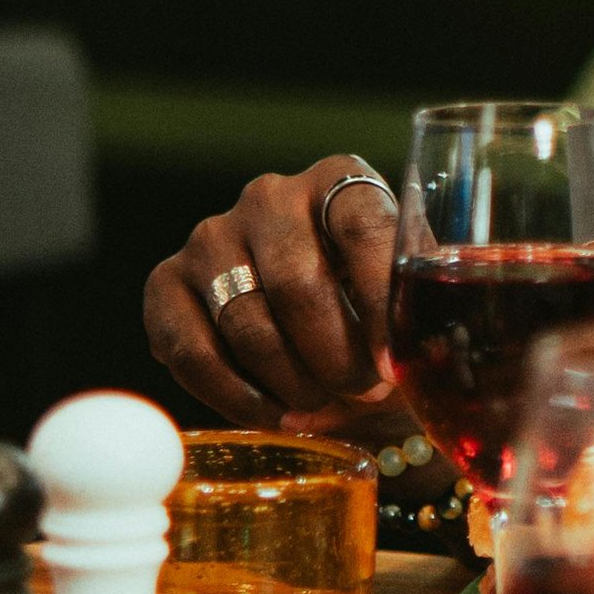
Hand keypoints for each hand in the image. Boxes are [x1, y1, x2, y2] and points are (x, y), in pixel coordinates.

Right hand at [144, 157, 399, 431]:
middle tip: (361, 394)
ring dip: (288, 379)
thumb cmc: (379, 312)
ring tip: (321, 406)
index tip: (391, 366)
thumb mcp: (411, 302)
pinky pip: (189, 348)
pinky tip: (272, 414)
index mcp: (341, 179)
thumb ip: (423, 312)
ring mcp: (212, 235)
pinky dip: (233, 395)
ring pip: (244, 320)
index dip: (379, 304)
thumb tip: (426, 356)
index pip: (363, 227)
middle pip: (296, 281)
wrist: (318, 327)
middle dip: (334, 355)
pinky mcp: (166, 281)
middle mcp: (270, 196)